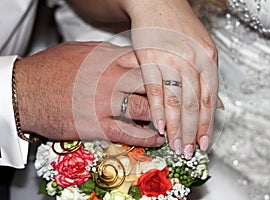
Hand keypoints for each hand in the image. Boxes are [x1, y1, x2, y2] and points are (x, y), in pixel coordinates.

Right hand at [14, 42, 164, 146]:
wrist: (25, 91)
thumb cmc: (51, 69)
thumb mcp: (81, 51)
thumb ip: (107, 54)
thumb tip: (125, 56)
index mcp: (108, 58)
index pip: (147, 62)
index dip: (161, 72)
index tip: (169, 80)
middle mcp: (111, 78)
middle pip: (151, 85)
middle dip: (167, 94)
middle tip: (176, 102)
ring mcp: (106, 102)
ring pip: (145, 108)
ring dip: (162, 117)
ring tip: (171, 123)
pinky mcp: (97, 125)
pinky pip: (130, 132)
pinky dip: (147, 137)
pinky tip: (157, 139)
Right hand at [123, 0, 219, 157]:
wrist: (158, 3)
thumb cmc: (181, 26)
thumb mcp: (204, 48)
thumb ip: (209, 77)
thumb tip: (218, 106)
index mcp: (207, 58)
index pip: (209, 99)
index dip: (207, 124)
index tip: (204, 141)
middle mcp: (191, 60)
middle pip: (193, 105)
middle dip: (191, 132)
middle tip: (188, 150)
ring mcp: (169, 60)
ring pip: (174, 102)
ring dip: (175, 127)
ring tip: (174, 144)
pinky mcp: (148, 60)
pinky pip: (154, 90)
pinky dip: (157, 111)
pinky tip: (158, 126)